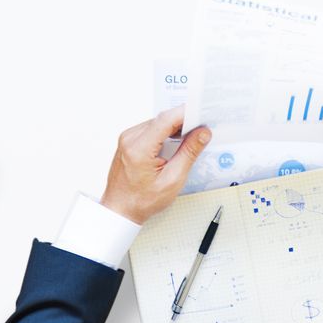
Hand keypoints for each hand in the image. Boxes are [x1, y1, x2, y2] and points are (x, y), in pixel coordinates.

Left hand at [99, 109, 213, 225]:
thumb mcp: (172, 179)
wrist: (120, 209)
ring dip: (174, 127)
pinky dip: (164, 132)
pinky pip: (150, 129)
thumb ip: (189, 153)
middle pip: (161, 120)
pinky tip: (175, 141)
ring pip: (156, 123)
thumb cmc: (142, 200)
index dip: (185, 113)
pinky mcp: (128, 141)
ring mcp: (127, 139)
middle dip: (183, 120)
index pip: (165, 120)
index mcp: (139, 149)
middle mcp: (130, 139)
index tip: (202, 112)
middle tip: (202, 125)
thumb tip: (202, 133)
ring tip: (192, 135)